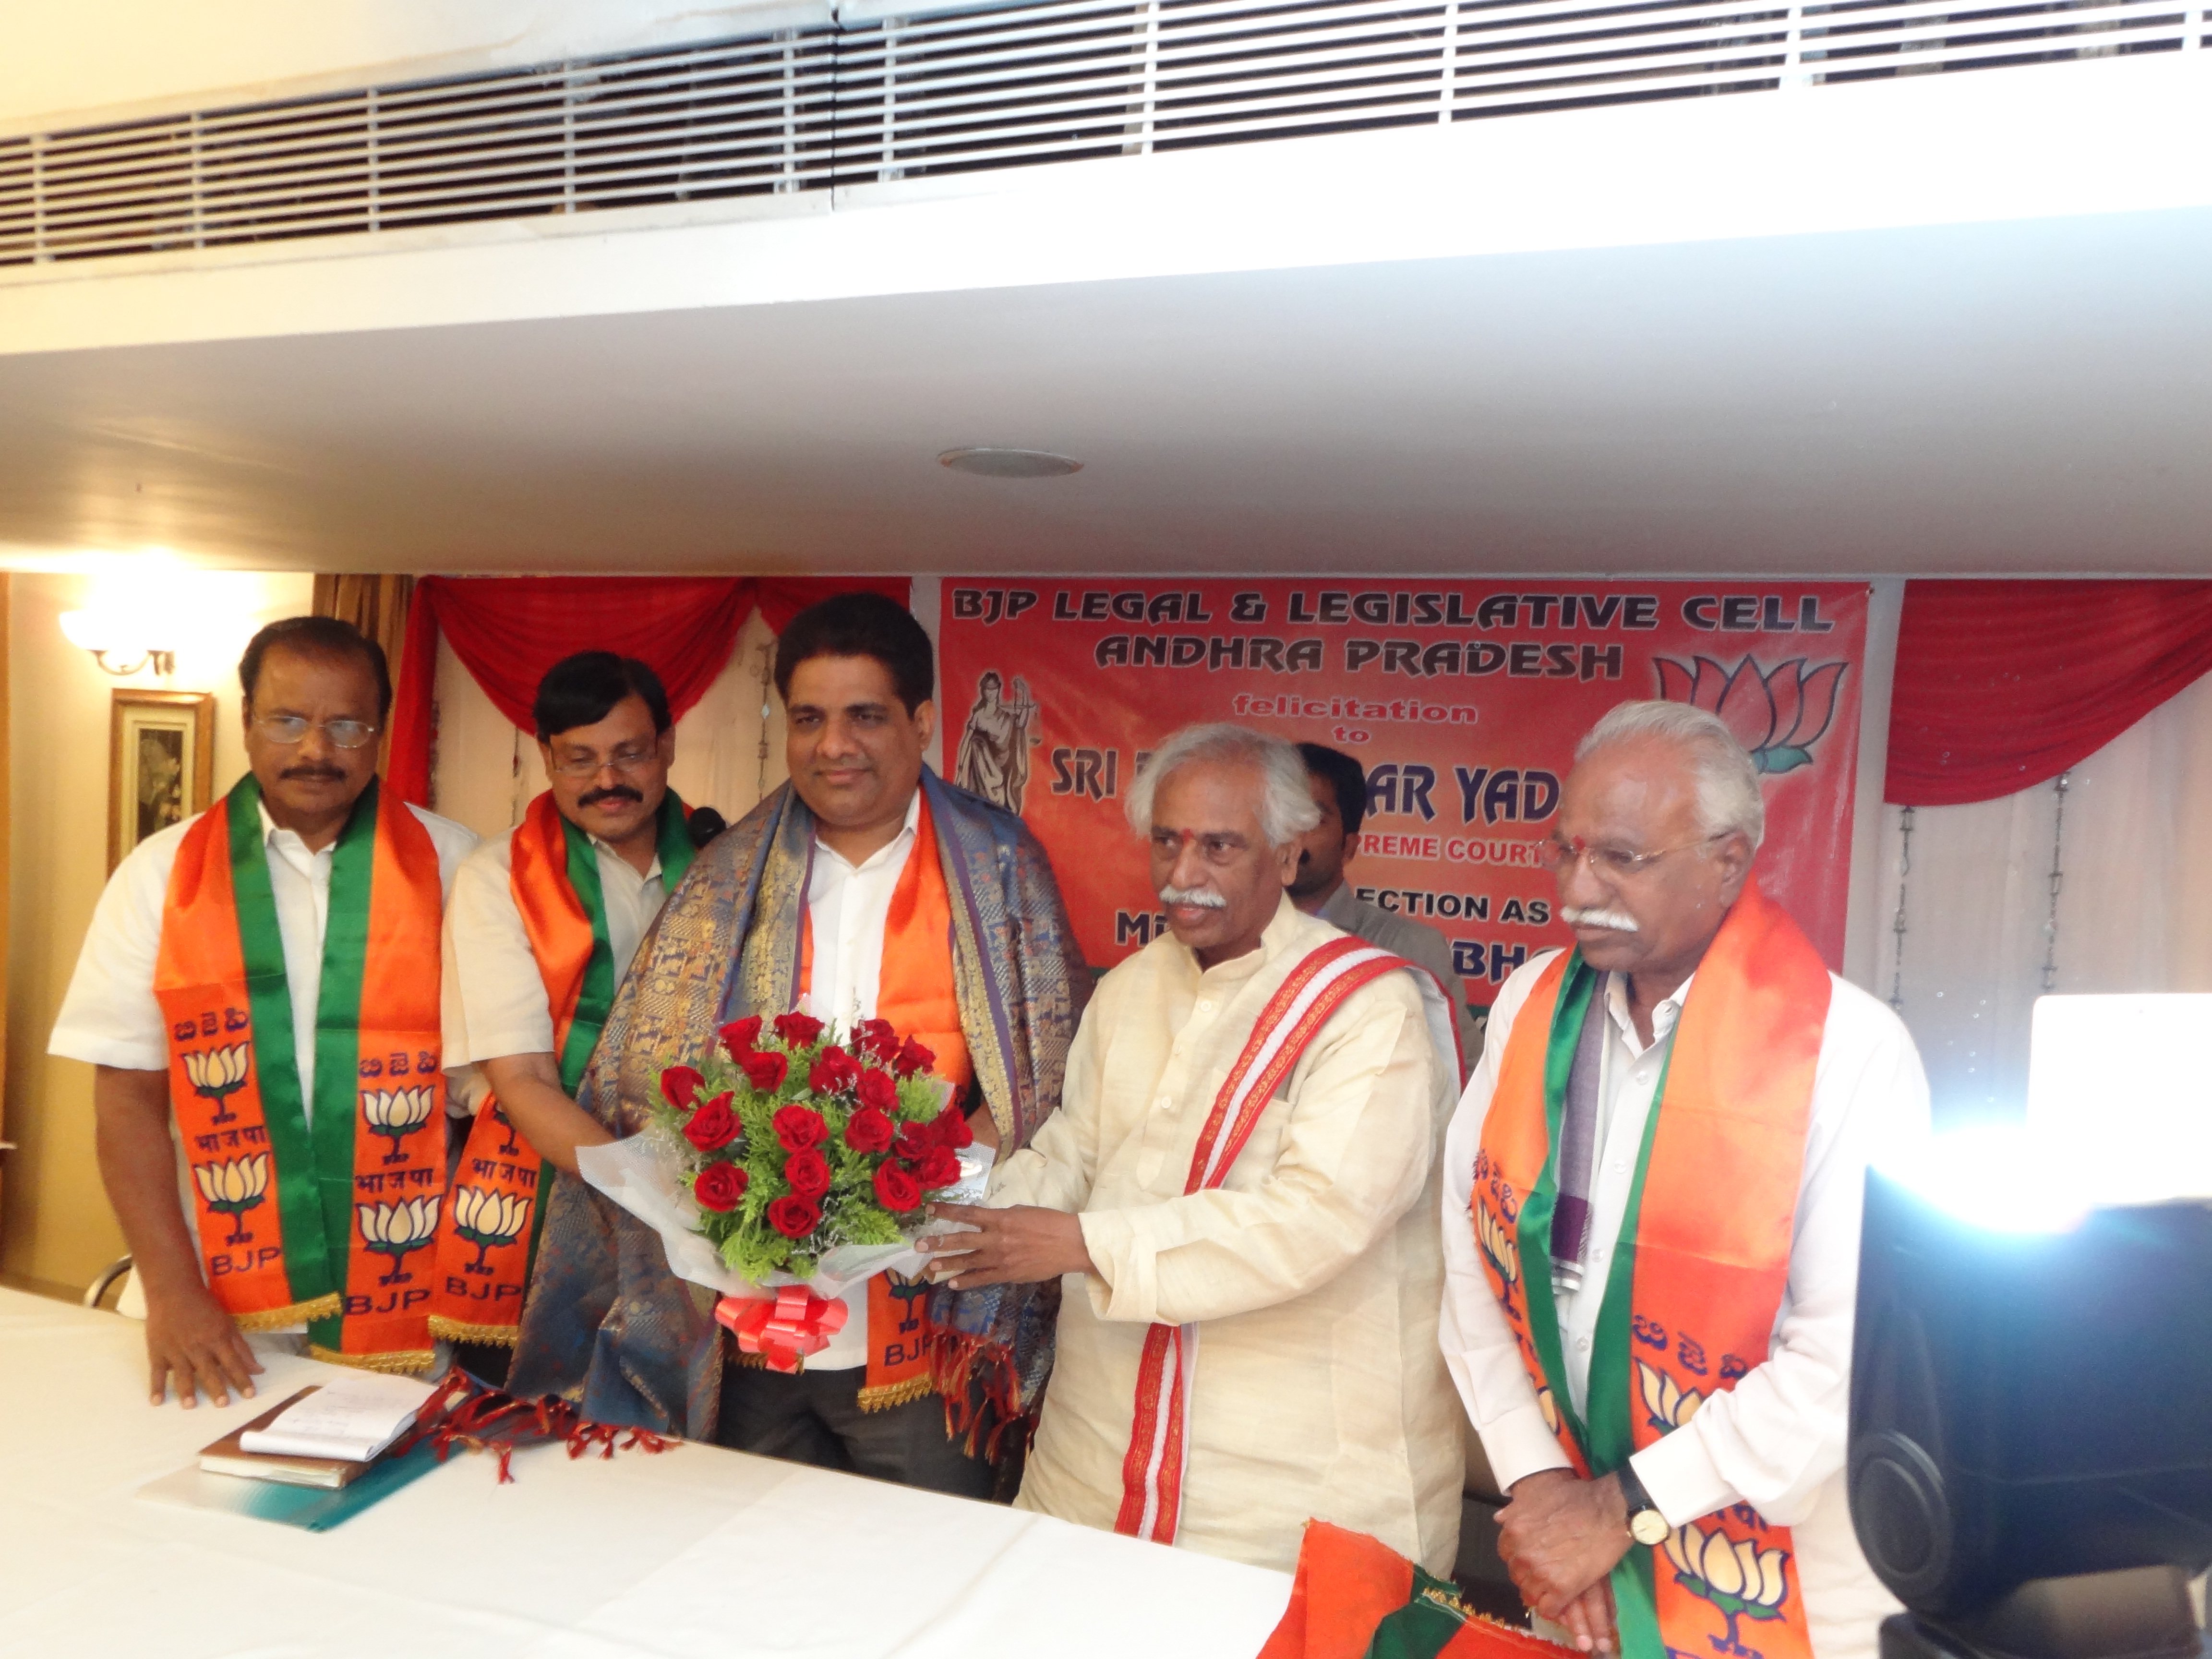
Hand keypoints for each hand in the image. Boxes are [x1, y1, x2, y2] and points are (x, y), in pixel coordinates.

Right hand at [143, 1281, 262, 1408]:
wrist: (174, 1291)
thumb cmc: (204, 1306)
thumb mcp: (228, 1324)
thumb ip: (242, 1348)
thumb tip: (258, 1369)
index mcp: (218, 1338)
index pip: (233, 1363)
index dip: (242, 1379)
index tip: (249, 1395)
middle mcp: (198, 1346)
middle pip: (209, 1370)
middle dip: (217, 1388)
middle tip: (223, 1405)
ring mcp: (176, 1350)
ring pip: (183, 1373)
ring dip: (187, 1390)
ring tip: (190, 1406)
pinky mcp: (158, 1351)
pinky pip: (156, 1372)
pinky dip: (156, 1387)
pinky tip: (157, 1401)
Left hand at [917, 1203, 1094, 1288]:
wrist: (1070, 1244)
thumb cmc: (1049, 1223)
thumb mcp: (1022, 1211)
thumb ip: (1001, 1217)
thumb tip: (987, 1220)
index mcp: (1000, 1218)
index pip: (967, 1213)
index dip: (947, 1211)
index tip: (930, 1210)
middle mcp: (996, 1238)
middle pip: (960, 1240)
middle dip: (938, 1243)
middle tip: (918, 1246)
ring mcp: (1000, 1258)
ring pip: (967, 1261)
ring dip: (947, 1264)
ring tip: (930, 1268)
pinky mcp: (1007, 1274)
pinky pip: (982, 1278)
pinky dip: (967, 1281)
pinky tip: (953, 1283)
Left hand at [1496, 1469, 1630, 1648]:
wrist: (1608, 1510)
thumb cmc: (1576, 1497)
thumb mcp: (1538, 1492)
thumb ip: (1516, 1508)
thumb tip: (1499, 1518)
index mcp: (1514, 1530)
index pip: (1506, 1554)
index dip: (1520, 1556)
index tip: (1533, 1557)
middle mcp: (1522, 1552)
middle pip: (1517, 1575)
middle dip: (1529, 1575)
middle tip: (1547, 1572)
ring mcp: (1541, 1572)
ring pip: (1530, 1594)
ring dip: (1541, 1593)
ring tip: (1555, 1588)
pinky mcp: (1562, 1587)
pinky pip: (1548, 1608)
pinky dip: (1554, 1608)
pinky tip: (1562, 1600)